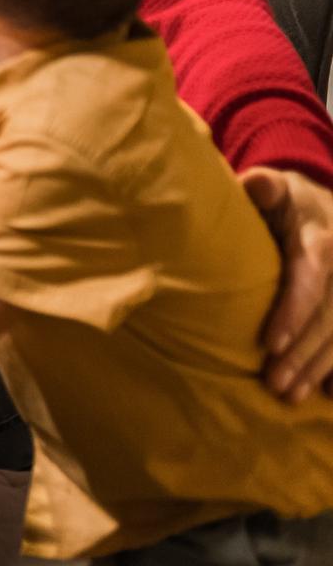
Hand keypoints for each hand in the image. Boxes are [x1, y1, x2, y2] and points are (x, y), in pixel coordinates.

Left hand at [244, 167, 332, 399]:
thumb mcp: (279, 188)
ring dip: (319, 368)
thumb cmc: (292, 203)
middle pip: (329, 317)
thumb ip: (265, 188)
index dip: (292, 313)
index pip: (309, 280)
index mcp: (323, 240)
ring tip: (289, 395)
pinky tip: (327, 394)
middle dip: (302, 353)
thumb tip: (256, 186)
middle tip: (273, 383)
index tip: (270, 343)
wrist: (331, 209)